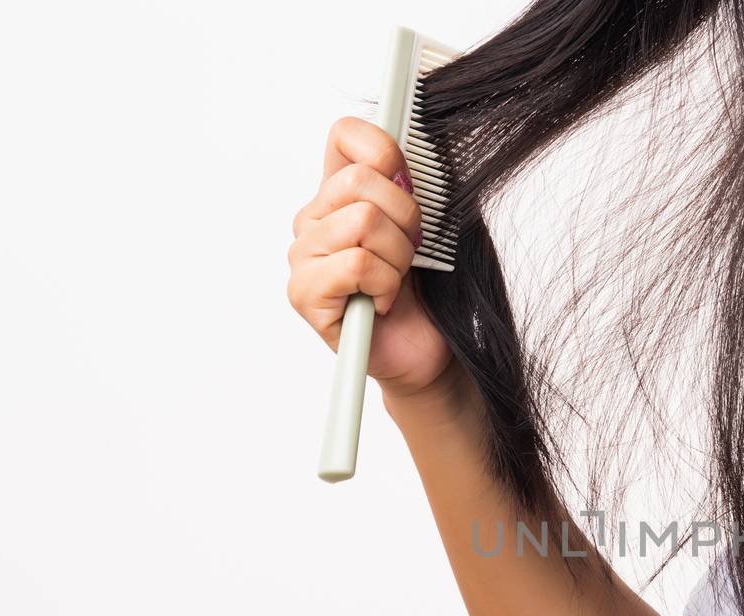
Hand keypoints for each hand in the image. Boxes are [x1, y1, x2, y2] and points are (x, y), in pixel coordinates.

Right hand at [286, 116, 460, 400]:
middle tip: (410, 254)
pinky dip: (385, 284)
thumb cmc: (432, 291)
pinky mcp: (304, 293)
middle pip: (361, 180)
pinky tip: (384, 303)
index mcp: (342, 194)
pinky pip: (356, 264)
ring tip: (397, 281)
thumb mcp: (439, 226)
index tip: (409, 182)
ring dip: (398, 257)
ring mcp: (305, 256)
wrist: (430, 351)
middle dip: (406, 219)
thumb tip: (410, 152)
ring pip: (362, 222)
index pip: (344, 135)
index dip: (383, 149)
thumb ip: (420, 183)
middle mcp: (315, 219)